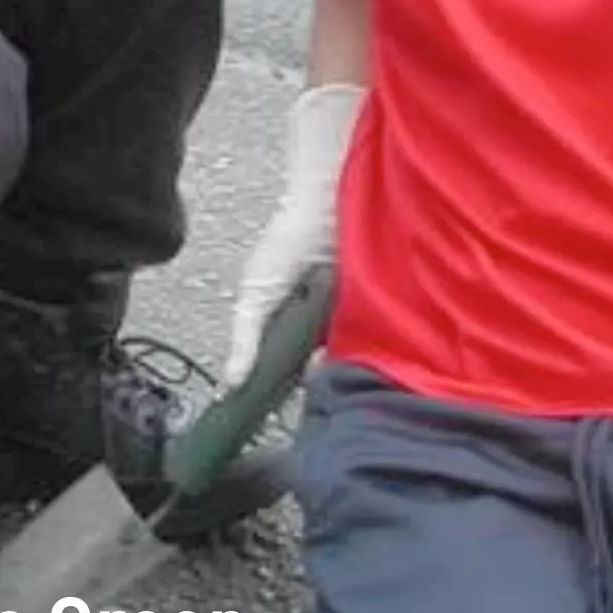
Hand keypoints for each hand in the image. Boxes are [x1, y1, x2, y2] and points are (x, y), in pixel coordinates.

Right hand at [222, 83, 363, 385]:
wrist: (327, 201)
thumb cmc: (287, 240)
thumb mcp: (256, 295)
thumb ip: (244, 339)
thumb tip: (230, 386)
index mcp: (292, 326)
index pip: (290, 372)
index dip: (287, 388)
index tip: (284, 411)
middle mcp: (326, 325)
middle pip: (325, 369)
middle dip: (322, 378)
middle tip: (321, 383)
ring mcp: (356, 316)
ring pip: (355, 357)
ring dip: (353, 363)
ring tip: (348, 362)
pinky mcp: (381, 306)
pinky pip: (382, 335)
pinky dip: (378, 343)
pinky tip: (375, 350)